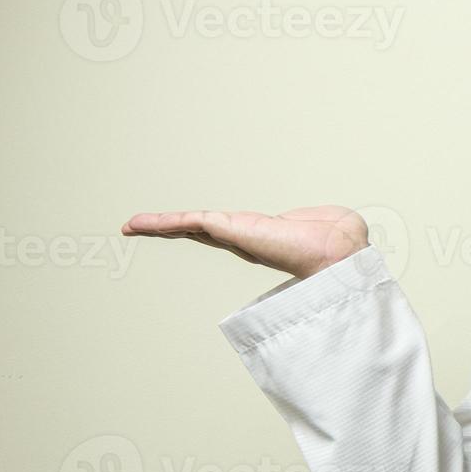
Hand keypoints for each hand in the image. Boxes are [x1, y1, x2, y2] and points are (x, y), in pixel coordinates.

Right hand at [119, 205, 368, 279]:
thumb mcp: (321, 221)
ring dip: (160, 226)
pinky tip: (141, 223)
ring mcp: (236, 237)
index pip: (223, 230)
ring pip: (191, 228)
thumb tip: (313, 222)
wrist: (338, 251)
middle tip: (139, 226)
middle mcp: (243, 240)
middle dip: (169, 228)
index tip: (180, 226)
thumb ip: (310, 220)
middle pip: (198, 230)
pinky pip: (192, 222)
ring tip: (131, 225)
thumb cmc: (337, 237)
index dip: (199, 228)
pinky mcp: (232, 231)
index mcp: (261, 236)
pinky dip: (165, 222)